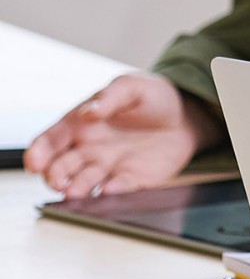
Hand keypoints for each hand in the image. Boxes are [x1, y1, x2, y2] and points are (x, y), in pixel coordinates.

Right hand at [24, 73, 224, 196]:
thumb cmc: (152, 97)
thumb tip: (89, 110)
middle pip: (61, 168)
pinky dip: (112, 192)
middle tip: (59, 181)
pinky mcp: (131, 180)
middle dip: (55, 176)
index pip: (51, 141)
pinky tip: (110, 190)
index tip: (35, 161)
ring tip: (76, 192)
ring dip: (77, 190)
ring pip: (83, 184)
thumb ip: (111, 96)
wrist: (186, 114)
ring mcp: (108, 168)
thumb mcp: (132, 86)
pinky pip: (118, 189)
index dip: (39, 152)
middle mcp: (89, 150)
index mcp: (81, 125)